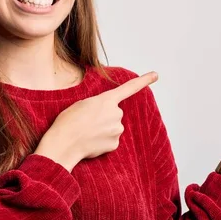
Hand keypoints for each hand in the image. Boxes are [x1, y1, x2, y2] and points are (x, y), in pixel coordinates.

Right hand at [34, 71, 158, 171]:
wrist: (64, 144)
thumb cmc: (68, 122)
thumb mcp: (82, 104)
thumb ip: (99, 106)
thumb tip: (105, 117)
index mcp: (107, 100)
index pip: (129, 88)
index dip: (144, 80)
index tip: (156, 75)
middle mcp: (116, 113)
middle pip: (115, 114)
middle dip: (105, 117)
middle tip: (87, 122)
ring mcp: (117, 129)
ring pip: (113, 128)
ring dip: (103, 130)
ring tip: (86, 132)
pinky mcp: (114, 144)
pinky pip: (111, 141)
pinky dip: (102, 142)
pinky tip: (90, 142)